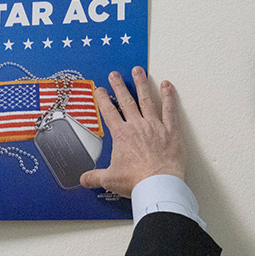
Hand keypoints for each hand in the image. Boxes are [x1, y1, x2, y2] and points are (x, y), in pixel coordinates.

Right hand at [80, 66, 184, 196]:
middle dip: (119, 86)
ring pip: (146, 99)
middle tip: (115, 74)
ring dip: (142, 84)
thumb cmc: (135, 181)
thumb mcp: (110, 179)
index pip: (109, 112)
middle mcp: (137, 126)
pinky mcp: (171, 131)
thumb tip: (84, 179)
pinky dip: (168, 96)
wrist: (157, 184)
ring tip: (138, 71)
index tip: (100, 89)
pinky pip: (170, 110)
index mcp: (121, 135)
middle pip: (126, 101)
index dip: (103, 99)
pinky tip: (167, 85)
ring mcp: (155, 126)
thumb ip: (95, 177)